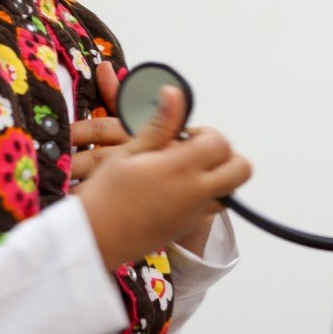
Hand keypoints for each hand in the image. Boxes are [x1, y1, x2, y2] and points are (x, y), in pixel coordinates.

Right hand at [73, 62, 246, 267]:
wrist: (92, 240)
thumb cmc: (105, 193)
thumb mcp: (128, 151)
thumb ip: (160, 124)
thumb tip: (175, 93)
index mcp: (181, 169)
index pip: (220, 142)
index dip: (205, 134)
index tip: (183, 136)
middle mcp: (196, 193)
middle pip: (240, 169)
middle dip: (225, 155)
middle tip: (195, 152)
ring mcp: (194, 214)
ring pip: (230, 191)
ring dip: (218, 176)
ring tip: (185, 171)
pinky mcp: (187, 228)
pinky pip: (212, 208)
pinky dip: (205, 195)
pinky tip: (175, 189)